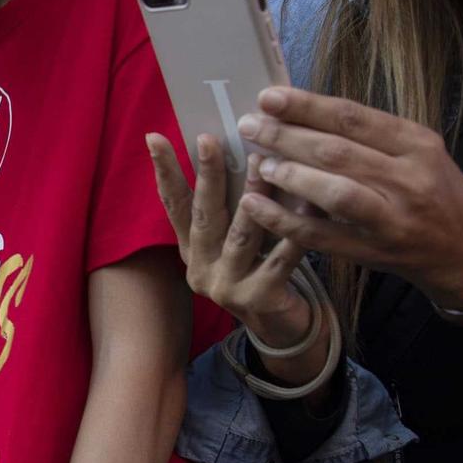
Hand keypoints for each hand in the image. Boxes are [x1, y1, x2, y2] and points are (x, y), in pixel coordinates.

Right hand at [148, 134, 312, 346]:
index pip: (173, 205)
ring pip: (241, 234)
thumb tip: (237, 146)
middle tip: (208, 140)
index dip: (164, 171)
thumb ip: (229, 207)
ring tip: (262, 161)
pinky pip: (280, 258)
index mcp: (192, 249)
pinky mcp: (258, 298)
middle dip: (206, 175)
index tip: (154, 137)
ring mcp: (227, 285)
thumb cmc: (259, 268)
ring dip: (252, 195)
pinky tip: (309, 204)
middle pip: (203, 215)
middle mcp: (202, 268)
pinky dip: (294, 230)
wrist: (279, 326)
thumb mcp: (233, 239)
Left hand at [237, 87, 462, 311]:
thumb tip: (303, 113)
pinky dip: (282, 219)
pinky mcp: (372, 251)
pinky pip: (319, 235)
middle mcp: (408, 178)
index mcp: (417, 144)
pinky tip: (253, 204)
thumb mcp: (417, 152)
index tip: (269, 96)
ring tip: (258, 162)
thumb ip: (369, 135)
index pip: (354, 118)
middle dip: (287, 136)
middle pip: (337, 152)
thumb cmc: (433, 191)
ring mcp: (391, 218)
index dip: (307, 106)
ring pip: (334, 192)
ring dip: (290, 175)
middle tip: (250, 124)